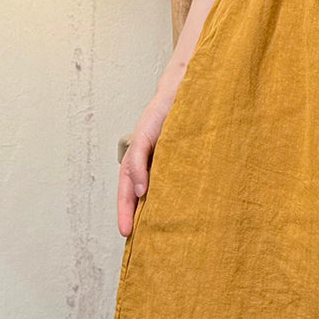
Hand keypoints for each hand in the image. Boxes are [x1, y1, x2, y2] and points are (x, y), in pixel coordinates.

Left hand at [117, 77, 181, 237]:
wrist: (193, 85)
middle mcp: (143, 149)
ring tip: (130, 219)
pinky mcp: (149, 126)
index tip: (132, 233)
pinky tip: (142, 189)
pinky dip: (139, 171)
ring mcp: (145, 138)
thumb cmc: (193, 118)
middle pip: (127, 183)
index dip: (132, 210)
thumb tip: (178, 196)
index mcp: (152, 157)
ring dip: (128, 196)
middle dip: (125, 209)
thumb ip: (181, 171)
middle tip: (127, 233)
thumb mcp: (187, 151)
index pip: (137, 187)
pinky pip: (140, 152)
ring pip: (128, 171)